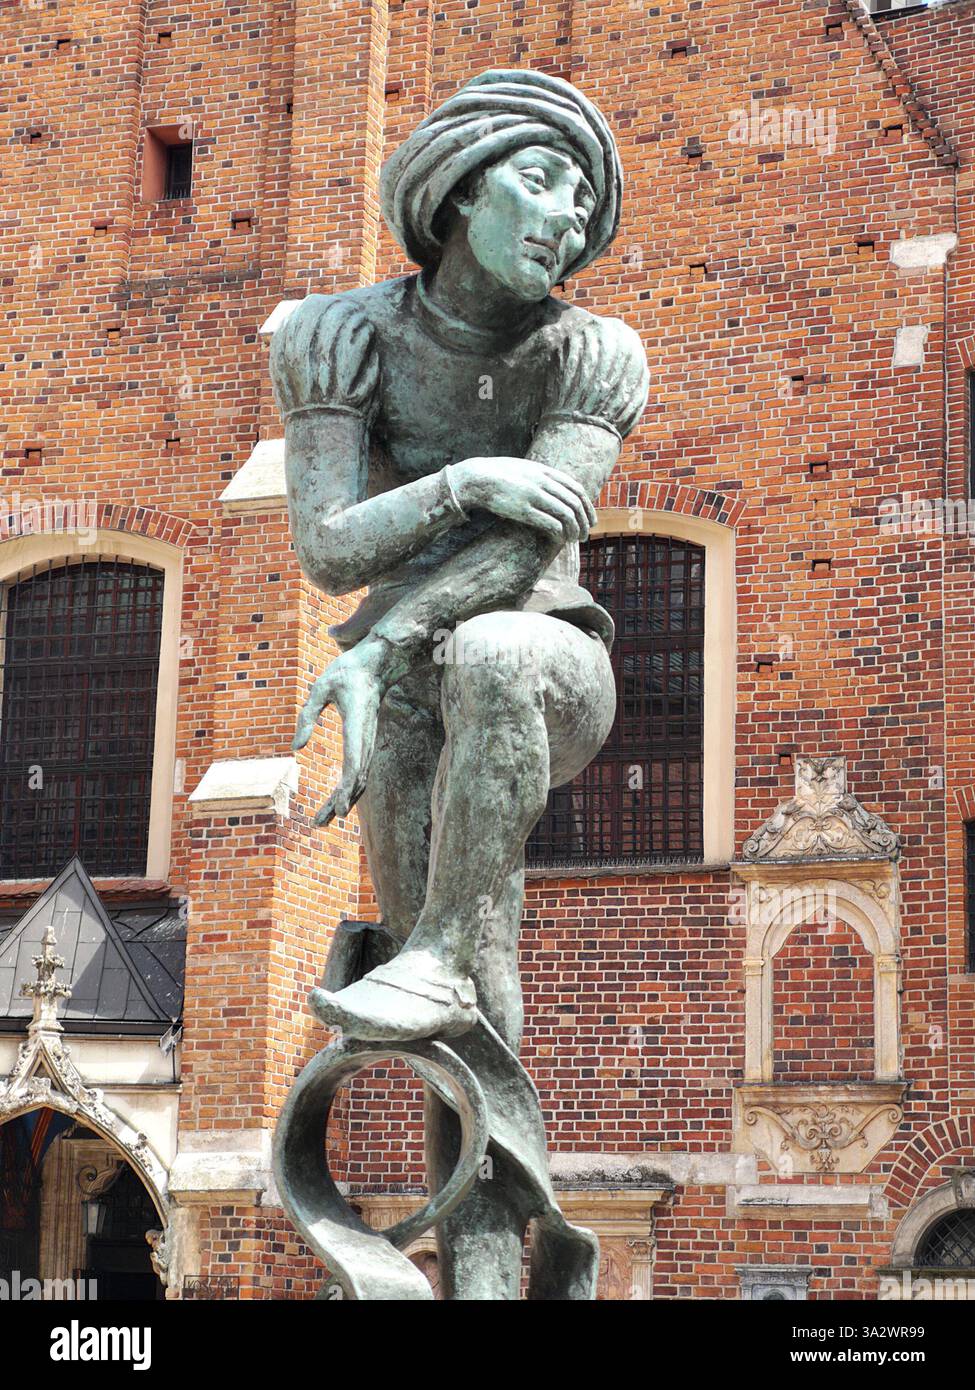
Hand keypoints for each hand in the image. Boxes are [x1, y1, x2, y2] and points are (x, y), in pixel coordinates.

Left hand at [292, 637, 395, 825]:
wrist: (376, 664)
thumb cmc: (346, 672)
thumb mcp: (319, 687)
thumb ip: (307, 716)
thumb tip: (296, 748)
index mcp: (357, 723)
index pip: (355, 762)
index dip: (347, 788)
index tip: (340, 809)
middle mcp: (367, 738)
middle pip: (357, 778)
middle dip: (339, 803)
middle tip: (319, 823)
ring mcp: (369, 742)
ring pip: (359, 779)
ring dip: (342, 800)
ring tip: (321, 821)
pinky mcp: (366, 743)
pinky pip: (358, 771)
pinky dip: (347, 789)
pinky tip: (335, 801)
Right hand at [449, 457, 595, 542]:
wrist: (477, 478)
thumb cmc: (499, 475)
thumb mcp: (525, 468)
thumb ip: (542, 476)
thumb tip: (557, 488)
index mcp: (545, 471)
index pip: (576, 489)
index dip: (587, 507)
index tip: (590, 520)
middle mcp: (542, 482)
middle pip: (574, 503)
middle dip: (583, 522)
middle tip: (584, 535)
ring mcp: (533, 495)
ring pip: (566, 514)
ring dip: (574, 530)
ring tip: (574, 540)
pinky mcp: (522, 510)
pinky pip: (550, 523)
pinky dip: (560, 533)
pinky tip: (559, 539)